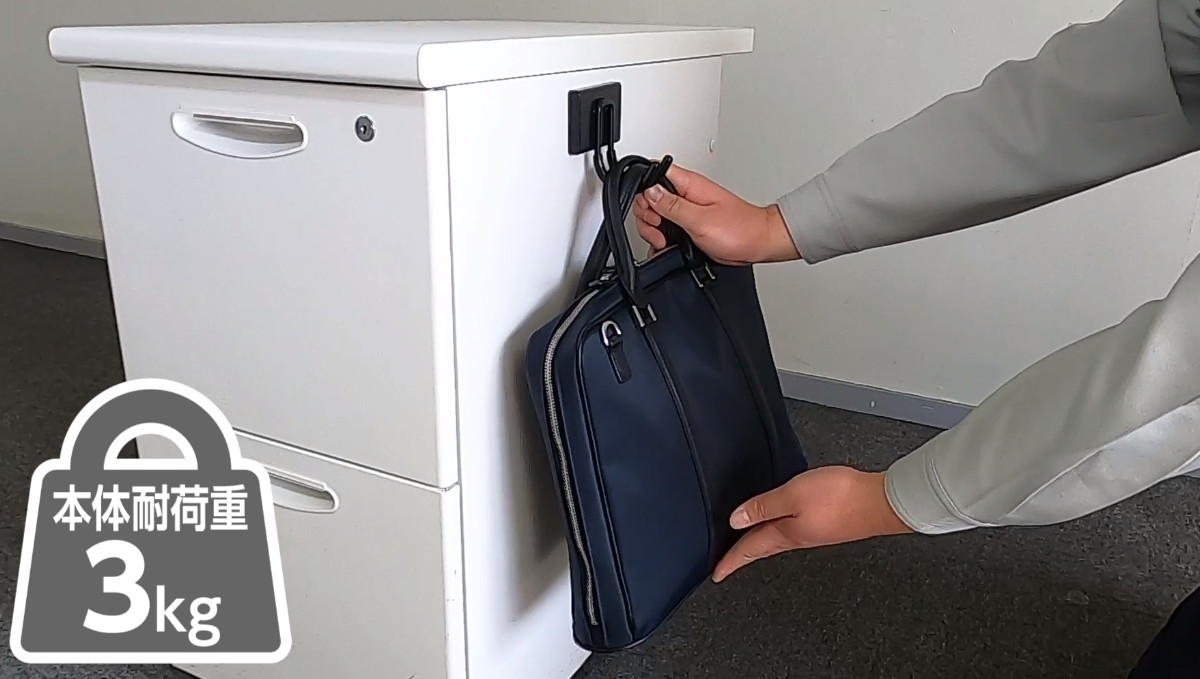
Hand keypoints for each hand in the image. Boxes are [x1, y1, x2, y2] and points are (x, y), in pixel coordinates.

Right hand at [633, 164, 801, 264]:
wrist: (758, 243)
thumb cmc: (739, 229)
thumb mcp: (700, 219)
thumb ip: (672, 205)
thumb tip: (650, 191)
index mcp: (689, 184)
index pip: (653, 176)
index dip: (644, 193)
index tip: (652, 213)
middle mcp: (686, 194)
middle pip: (649, 198)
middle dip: (648, 217)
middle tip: (660, 230)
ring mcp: (687, 210)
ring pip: (656, 215)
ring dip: (655, 231)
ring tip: (666, 241)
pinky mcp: (689, 225)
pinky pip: (667, 228)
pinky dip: (663, 238)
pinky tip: (669, 246)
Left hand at [712, 466, 914, 582]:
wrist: (880, 502)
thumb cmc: (839, 498)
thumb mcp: (791, 496)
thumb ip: (763, 507)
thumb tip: (735, 520)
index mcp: (785, 535)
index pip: (749, 550)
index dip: (730, 561)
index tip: (716, 573)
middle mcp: (799, 538)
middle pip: (763, 547)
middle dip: (743, 554)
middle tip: (729, 562)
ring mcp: (815, 532)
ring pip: (779, 539)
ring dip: (761, 541)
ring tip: (749, 543)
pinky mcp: (829, 524)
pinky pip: (795, 529)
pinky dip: (781, 528)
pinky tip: (784, 522)